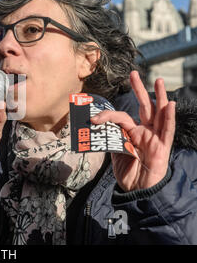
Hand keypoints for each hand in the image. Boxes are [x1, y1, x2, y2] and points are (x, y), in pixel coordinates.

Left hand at [91, 71, 175, 191]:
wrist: (136, 189)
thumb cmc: (127, 171)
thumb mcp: (115, 151)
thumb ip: (111, 137)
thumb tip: (97, 126)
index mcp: (133, 132)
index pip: (121, 117)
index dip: (107, 116)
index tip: (94, 119)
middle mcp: (145, 131)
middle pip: (144, 107)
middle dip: (139, 89)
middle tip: (133, 74)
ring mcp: (155, 137)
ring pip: (159, 113)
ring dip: (159, 96)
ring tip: (158, 81)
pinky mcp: (162, 147)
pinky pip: (167, 130)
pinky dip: (169, 117)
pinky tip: (169, 105)